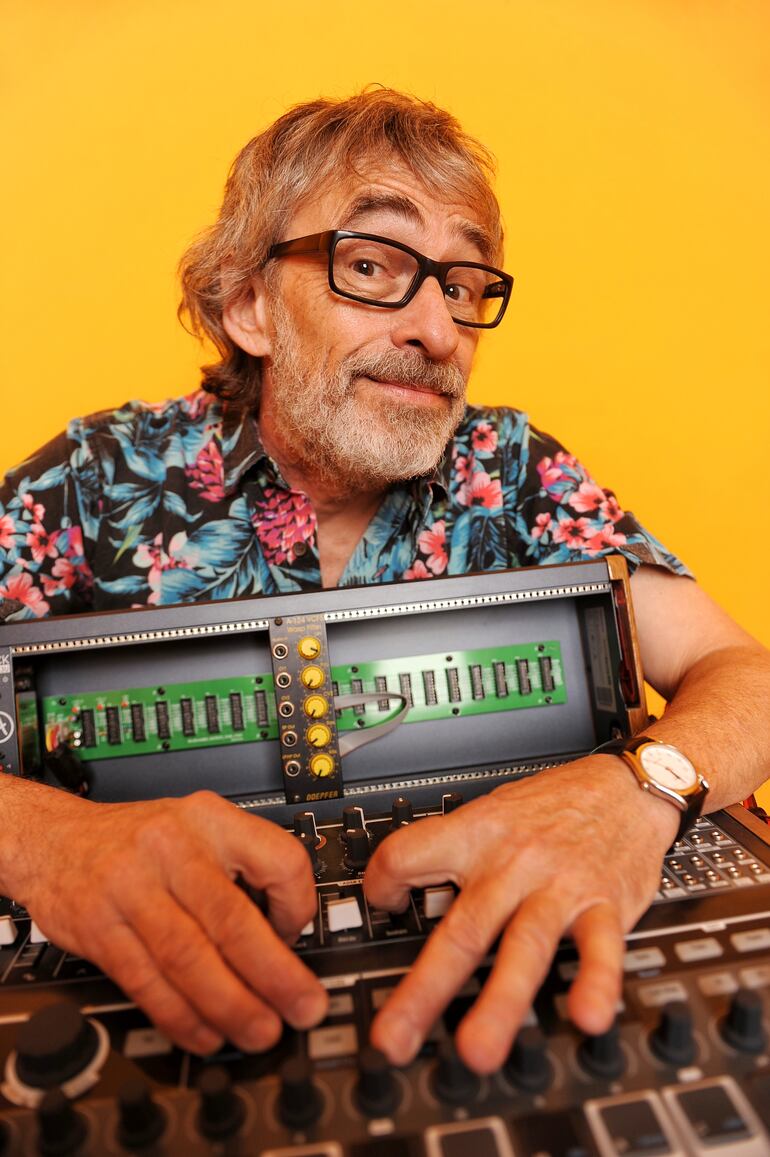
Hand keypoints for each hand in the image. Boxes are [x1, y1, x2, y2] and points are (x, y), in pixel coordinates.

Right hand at [10, 790, 326, 1053]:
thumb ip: (241, 867)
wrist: (54, 839)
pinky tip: (205, 1032)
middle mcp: (172, 847)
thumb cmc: (138, 840)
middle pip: (231, 920)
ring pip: (189, 957)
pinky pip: (146, 980)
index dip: (297, 906)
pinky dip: (180, 1015)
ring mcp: (129, 886)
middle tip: (302, 1007)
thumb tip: (287, 934)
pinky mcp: (97, 927)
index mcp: (210, 819)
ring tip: (259, 1031)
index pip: (276, 859)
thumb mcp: (197, 827)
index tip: (301, 937)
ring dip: (230, 1004)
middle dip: (274, 974)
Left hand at [364, 757, 677, 1072]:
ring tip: (478, 1051)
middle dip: (424, 990)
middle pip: (462, 928)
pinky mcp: (605, 905)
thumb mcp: (493, 811)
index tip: (382, 905)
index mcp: (477, 835)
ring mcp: (558, 887)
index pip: (408, 855)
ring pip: (524, 947)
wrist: (624, 786)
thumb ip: (454, 854)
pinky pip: (602, 948)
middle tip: (394, 1040)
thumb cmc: (555, 804)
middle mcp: (512, 863)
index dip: (382, 881)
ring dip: (500, 1003)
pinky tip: (587, 1015)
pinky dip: (596, 981)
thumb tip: (408, 895)